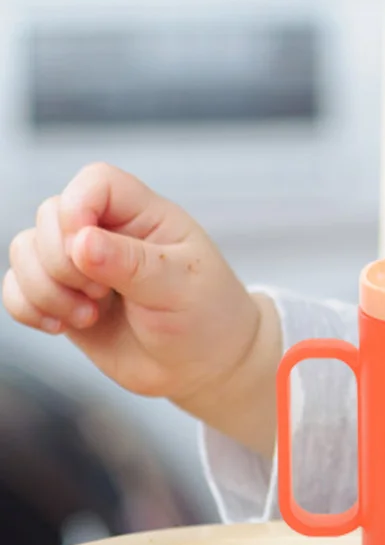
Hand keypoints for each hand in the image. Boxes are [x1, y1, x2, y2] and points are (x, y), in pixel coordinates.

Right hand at [3, 163, 273, 427]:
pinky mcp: (62, 296)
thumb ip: (131, 263)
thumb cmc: (205, 316)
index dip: (78, 207)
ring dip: (45, 289)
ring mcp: (83, 264)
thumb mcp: (179, 287)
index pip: (96, 181)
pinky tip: (64, 326)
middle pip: (50, 215)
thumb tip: (82, 240)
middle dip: (60, 261)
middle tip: (101, 294)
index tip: (87, 250)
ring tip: (89, 314)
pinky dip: (27, 308)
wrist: (201, 363)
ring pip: (24, 249)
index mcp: (147, 215)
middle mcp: (110, 232)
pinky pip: (15, 287)